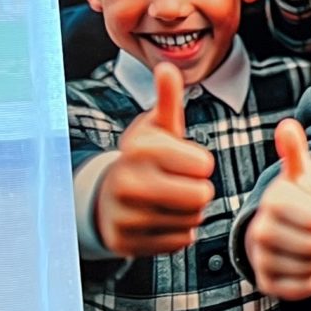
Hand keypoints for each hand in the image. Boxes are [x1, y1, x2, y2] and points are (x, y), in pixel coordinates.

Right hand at [96, 62, 215, 255]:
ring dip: (189, 212)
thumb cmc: (144, 159)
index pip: (204, 165)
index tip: (182, 161)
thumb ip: (168, 101)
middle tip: (178, 184)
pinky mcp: (126, 243)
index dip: (200, 164)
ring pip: (192, 220)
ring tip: (167, 200)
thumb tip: (168, 66)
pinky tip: (159, 219)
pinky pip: (180, 241)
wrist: (106, 197)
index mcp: (138, 149)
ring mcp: (123, 215)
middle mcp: (126, 182)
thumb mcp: (156, 129)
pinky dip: (177, 232)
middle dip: (198, 190)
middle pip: (201, 196)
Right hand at [247, 118, 310, 300]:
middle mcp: (259, 232)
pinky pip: (307, 286)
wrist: (280, 234)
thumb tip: (288, 125)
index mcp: (272, 203)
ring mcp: (260, 260)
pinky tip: (303, 263)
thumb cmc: (296, 202)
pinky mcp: (267, 284)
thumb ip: (296, 151)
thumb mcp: (300, 175)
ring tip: (307, 244)